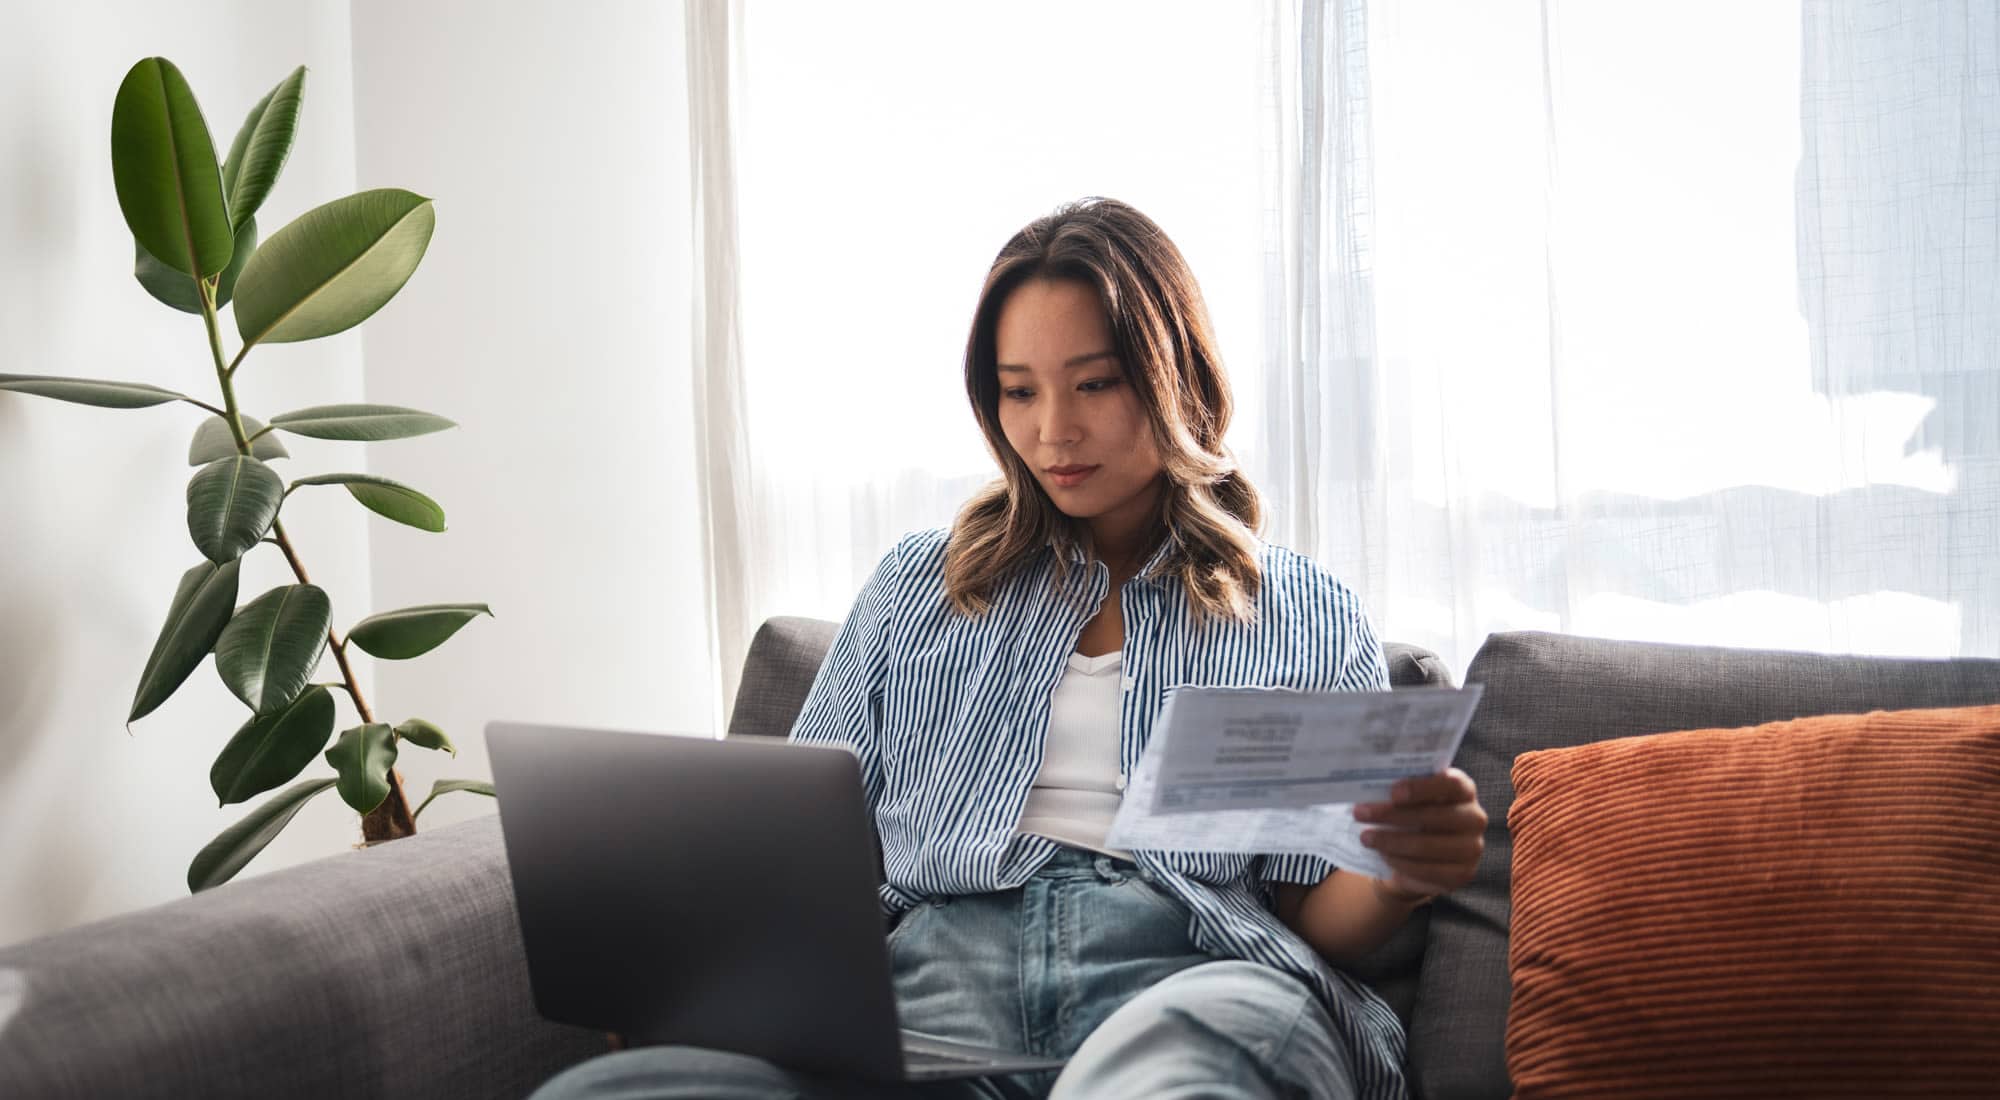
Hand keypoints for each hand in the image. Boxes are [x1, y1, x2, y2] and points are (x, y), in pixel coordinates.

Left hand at [1352, 767, 1485, 902]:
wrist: (1423, 853)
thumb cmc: (1414, 814)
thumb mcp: (1410, 798)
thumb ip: (1401, 789)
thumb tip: (1368, 785)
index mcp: (1464, 790)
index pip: (1450, 784)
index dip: (1422, 787)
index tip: (1393, 792)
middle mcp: (1474, 817)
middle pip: (1434, 816)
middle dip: (1393, 815)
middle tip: (1360, 813)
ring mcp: (1471, 848)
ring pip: (1427, 846)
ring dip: (1391, 842)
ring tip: (1366, 837)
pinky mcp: (1462, 873)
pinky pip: (1428, 870)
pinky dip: (1401, 862)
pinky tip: (1383, 855)